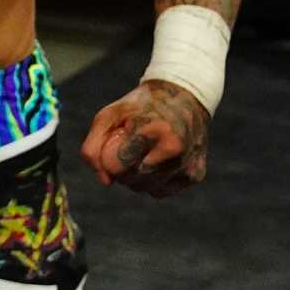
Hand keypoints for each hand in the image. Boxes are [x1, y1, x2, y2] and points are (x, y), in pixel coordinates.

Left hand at [80, 78, 209, 198]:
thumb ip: (94, 147)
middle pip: (130, 180)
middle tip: (130, 144)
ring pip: (145, 188)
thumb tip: (105, 181)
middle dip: (122, 167)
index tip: (116, 143)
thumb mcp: (109, 115)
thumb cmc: (140, 107)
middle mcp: (174, 149)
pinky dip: (153, 180)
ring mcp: (187, 164)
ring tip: (144, 151)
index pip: (117, 166)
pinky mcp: (195, 175)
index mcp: (154, 130)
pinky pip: (160, 191)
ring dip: (137, 175)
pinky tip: (157, 160)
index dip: (109, 158)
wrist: (184, 98)